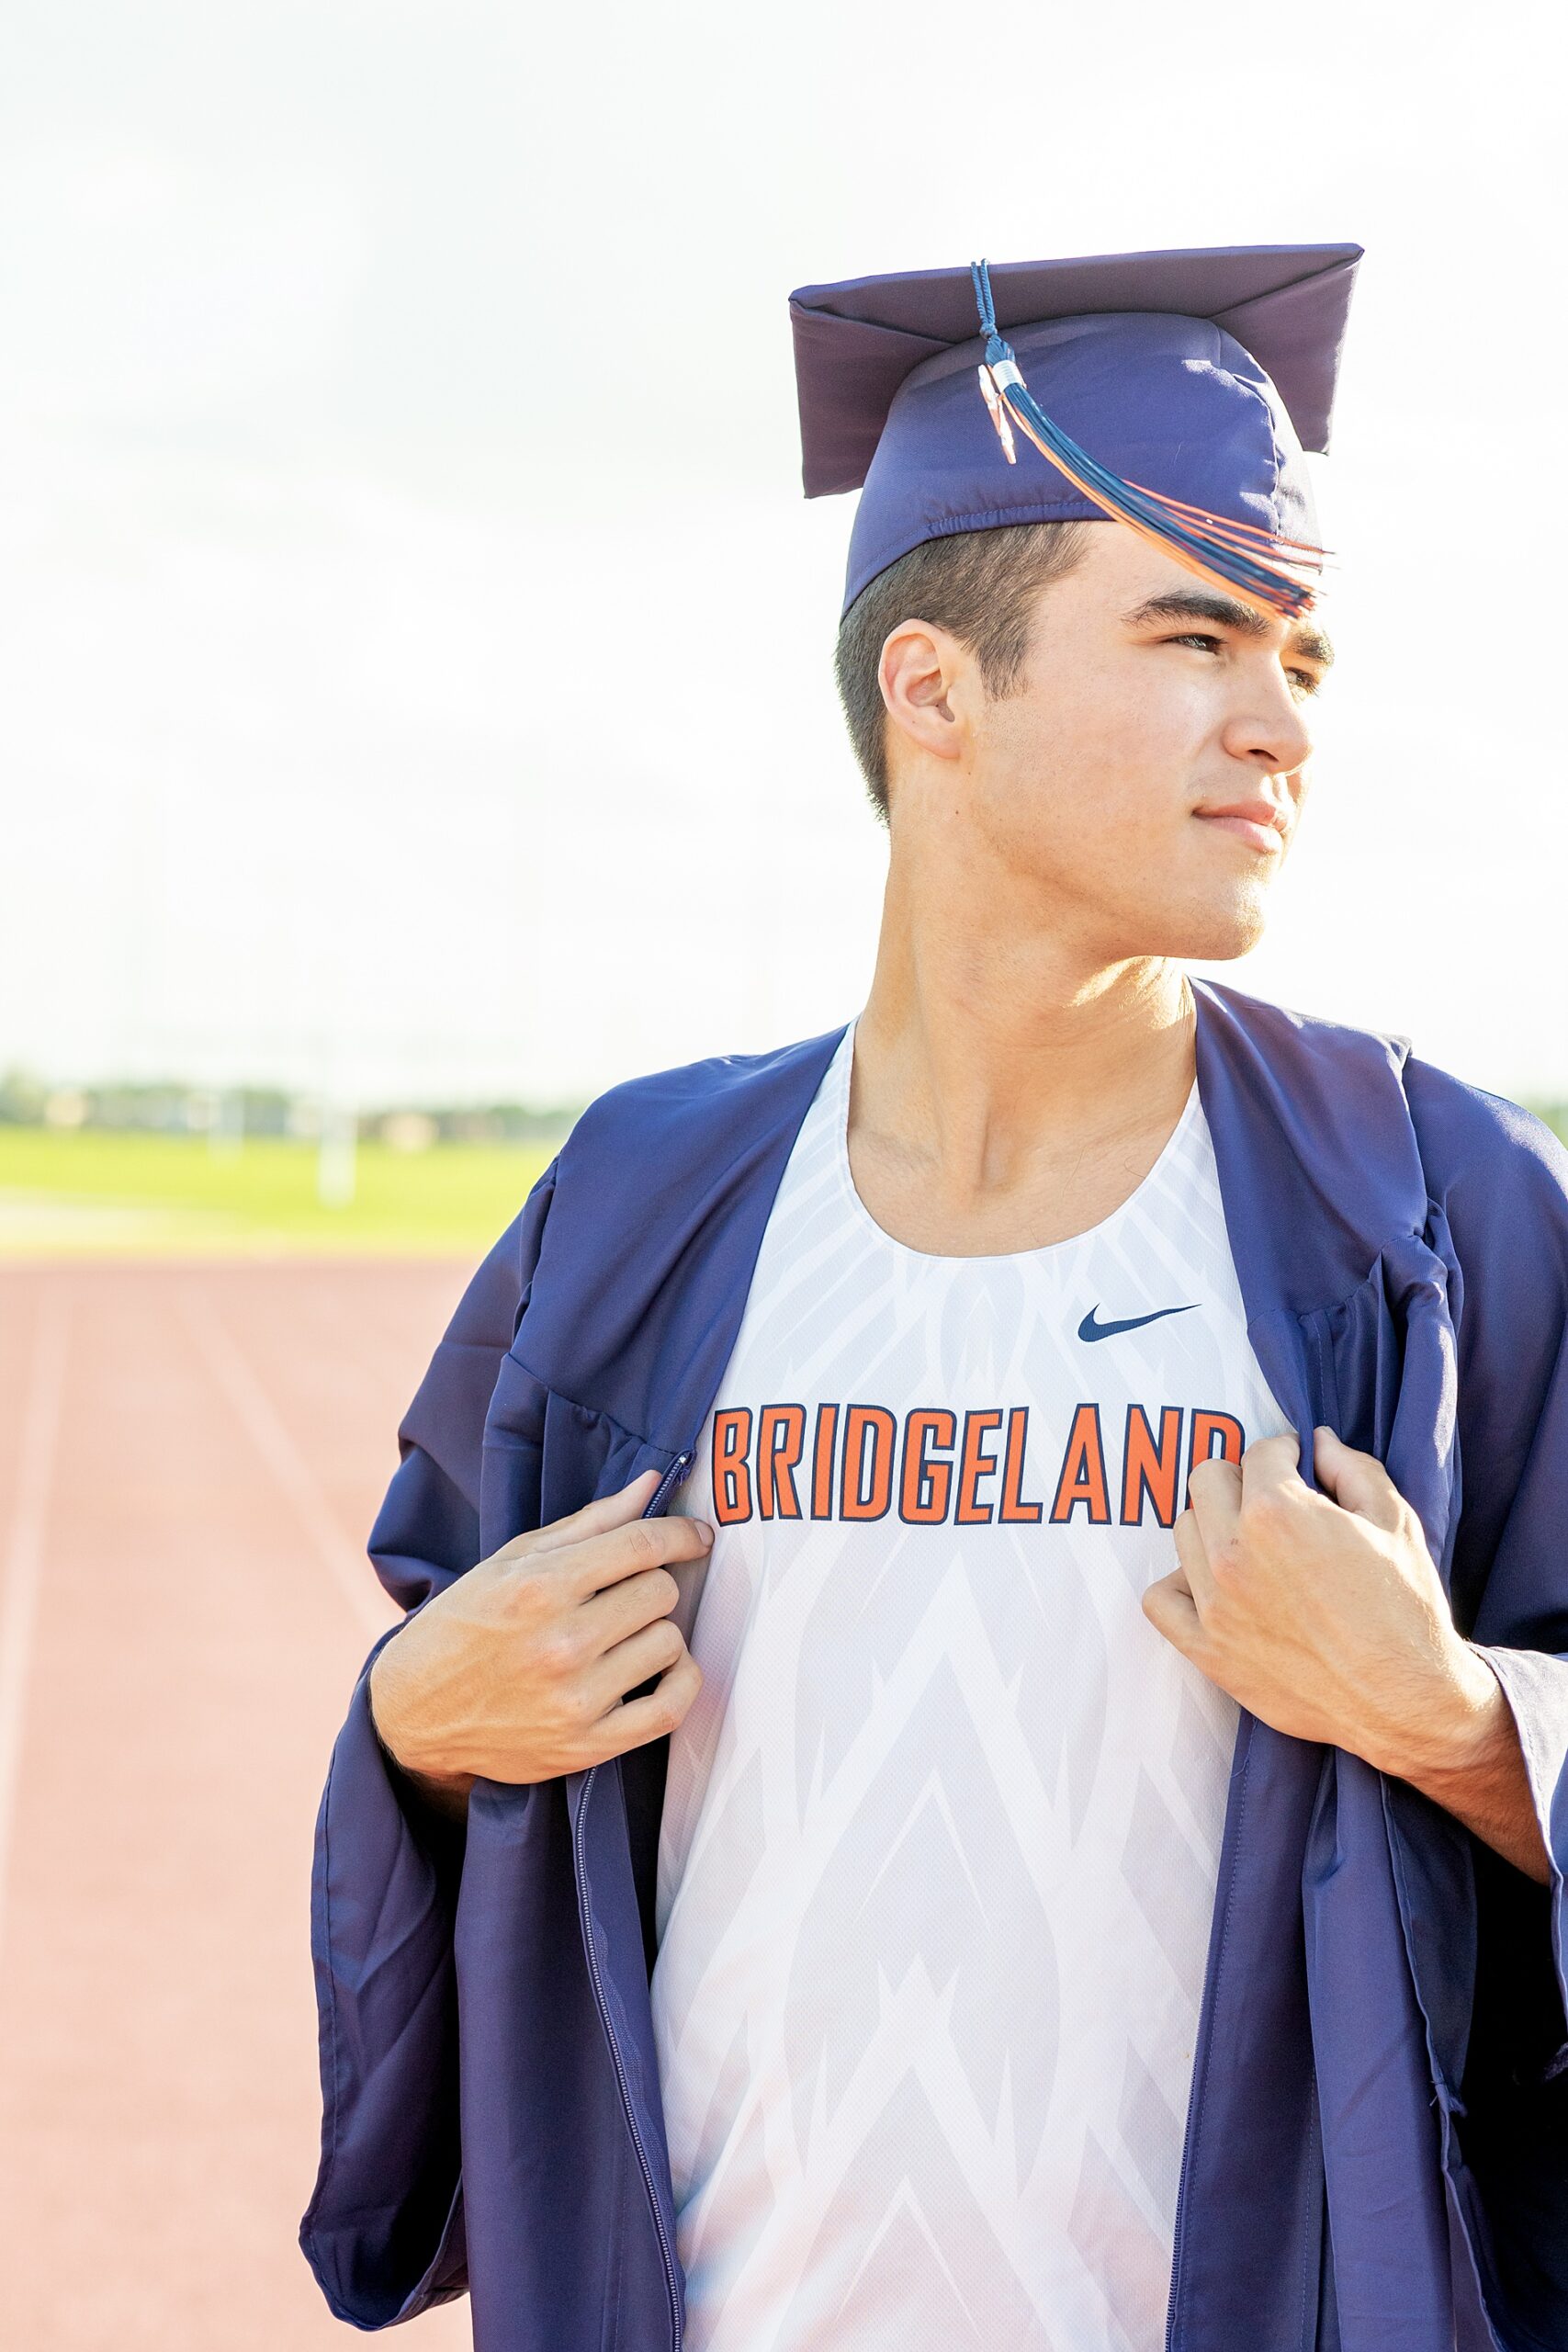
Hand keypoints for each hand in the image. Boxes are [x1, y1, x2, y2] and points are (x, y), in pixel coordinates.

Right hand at [369, 1470, 709, 1810]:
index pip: (641, 1546)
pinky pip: (670, 1709)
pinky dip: (680, 1682)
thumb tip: (652, 1485)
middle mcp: (560, 1643)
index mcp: (540, 1587)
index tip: (696, 1536)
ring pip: (669, 1643)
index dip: (680, 1534)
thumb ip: (589, 1523)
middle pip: (660, 1592)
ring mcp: (575, 1699)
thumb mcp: (513, 1560)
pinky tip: (662, 1669)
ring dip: (656, 1632)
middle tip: (624, 1594)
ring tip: (623, 1635)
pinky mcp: (586, 1746)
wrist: (414, 1709)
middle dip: (651, 1584)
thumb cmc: (466, 1623)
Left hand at [1142, 1427, 1498, 1779]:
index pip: (1260, 1452)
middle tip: (1274, 1501)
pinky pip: (1160, 1600)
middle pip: (1208, 1479)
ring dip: (1213, 1525)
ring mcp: (1214, 1602)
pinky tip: (1211, 1585)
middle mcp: (1234, 1552)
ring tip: (1251, 1544)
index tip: (1298, 1467)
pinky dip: (1179, 1586)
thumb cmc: (1407, 1610)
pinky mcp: (1207, 1649)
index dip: (1286, 1454)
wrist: (1405, 1701)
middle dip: (1242, 1479)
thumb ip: (1351, 1468)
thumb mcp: (1395, 1522)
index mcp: (1279, 1512)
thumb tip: (1318, 1442)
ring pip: (1184, 1530)